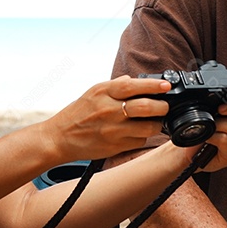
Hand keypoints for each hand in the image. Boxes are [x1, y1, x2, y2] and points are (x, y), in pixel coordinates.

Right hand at [40, 76, 171, 161]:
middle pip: (146, 107)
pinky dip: (144, 136)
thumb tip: (136, 81)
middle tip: (165, 106)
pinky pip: (139, 141)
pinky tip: (139, 132)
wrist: (60, 137)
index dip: (153, 85)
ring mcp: (113, 130)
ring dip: (157, 124)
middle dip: (162, 106)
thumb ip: (116, 85)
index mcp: (103, 92)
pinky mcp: (115, 146)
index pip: (133, 86)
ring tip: (156, 120)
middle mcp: (109, 110)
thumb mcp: (93, 92)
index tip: (166, 85)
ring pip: (147, 128)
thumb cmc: (78, 113)